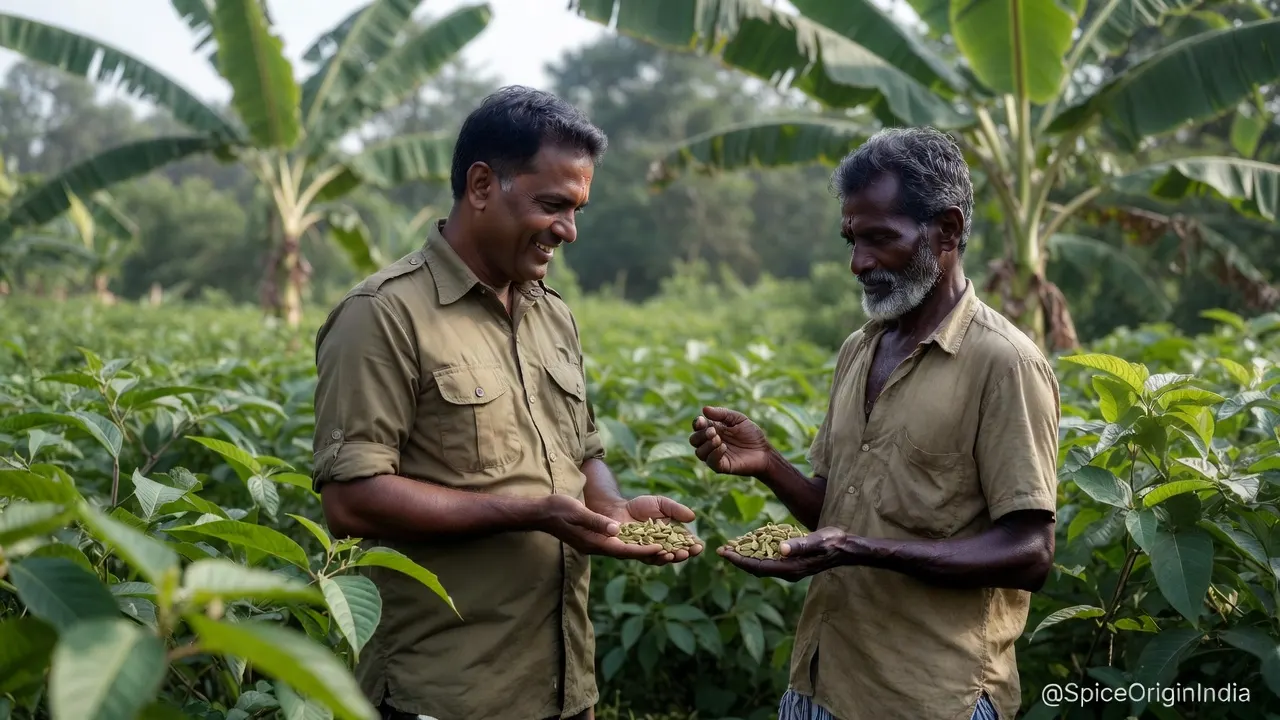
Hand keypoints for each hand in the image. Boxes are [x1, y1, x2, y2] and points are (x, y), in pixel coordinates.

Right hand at [539, 494, 667, 559]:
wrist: (543, 513)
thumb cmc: (558, 509)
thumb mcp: (577, 511)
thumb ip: (595, 521)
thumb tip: (615, 529)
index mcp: (594, 543)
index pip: (623, 550)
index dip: (643, 550)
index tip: (661, 549)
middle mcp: (598, 547)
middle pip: (629, 553)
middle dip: (651, 554)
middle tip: (673, 554)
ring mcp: (598, 544)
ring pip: (627, 549)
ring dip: (646, 550)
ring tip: (669, 549)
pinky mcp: (598, 539)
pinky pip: (621, 543)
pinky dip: (636, 543)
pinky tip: (648, 539)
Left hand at [596, 495, 704, 564]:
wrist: (616, 508)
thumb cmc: (640, 506)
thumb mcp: (661, 504)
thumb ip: (676, 510)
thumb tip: (692, 517)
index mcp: (670, 536)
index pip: (684, 544)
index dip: (692, 546)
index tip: (699, 546)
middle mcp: (660, 547)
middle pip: (674, 554)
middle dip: (682, 555)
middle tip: (688, 553)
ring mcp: (646, 552)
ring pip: (659, 558)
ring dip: (668, 557)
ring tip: (674, 554)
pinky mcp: (632, 553)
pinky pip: (642, 555)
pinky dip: (651, 554)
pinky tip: (658, 550)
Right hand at [689, 406, 774, 476]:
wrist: (764, 451)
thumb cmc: (752, 434)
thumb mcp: (738, 419)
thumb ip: (722, 414)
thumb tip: (704, 409)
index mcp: (713, 430)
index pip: (697, 427)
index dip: (697, 423)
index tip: (702, 420)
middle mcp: (711, 443)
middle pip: (694, 440)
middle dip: (700, 434)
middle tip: (713, 431)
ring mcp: (715, 455)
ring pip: (699, 452)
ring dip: (706, 445)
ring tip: (718, 439)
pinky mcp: (721, 466)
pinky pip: (710, 462)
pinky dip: (714, 453)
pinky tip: (724, 447)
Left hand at [718, 527, 847, 581]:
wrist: (846, 548)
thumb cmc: (833, 542)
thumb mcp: (818, 541)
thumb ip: (800, 545)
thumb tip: (781, 549)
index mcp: (791, 568)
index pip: (758, 567)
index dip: (739, 560)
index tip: (724, 553)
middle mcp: (788, 572)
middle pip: (756, 568)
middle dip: (738, 559)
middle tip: (720, 549)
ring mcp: (790, 568)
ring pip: (761, 564)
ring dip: (745, 556)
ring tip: (730, 547)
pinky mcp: (792, 562)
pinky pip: (769, 560)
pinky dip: (757, 553)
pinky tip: (750, 544)